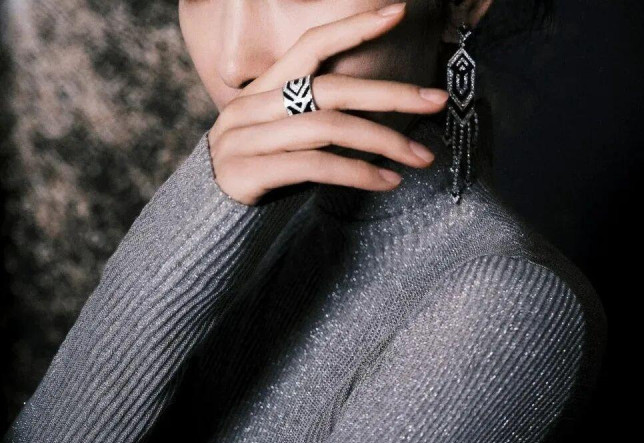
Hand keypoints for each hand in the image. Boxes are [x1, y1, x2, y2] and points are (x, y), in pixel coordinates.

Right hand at [207, 2, 448, 205]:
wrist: (207, 221)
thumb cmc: (260, 178)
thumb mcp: (284, 141)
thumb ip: (315, 122)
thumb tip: (378, 119)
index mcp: (262, 92)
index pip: (309, 47)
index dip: (352, 28)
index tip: (397, 12)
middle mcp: (252, 107)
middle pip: (331, 89)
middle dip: (390, 94)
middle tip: (435, 101)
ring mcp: (246, 139)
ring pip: (328, 127)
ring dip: (383, 141)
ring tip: (421, 158)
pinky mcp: (247, 173)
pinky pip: (315, 166)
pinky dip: (357, 172)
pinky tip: (387, 182)